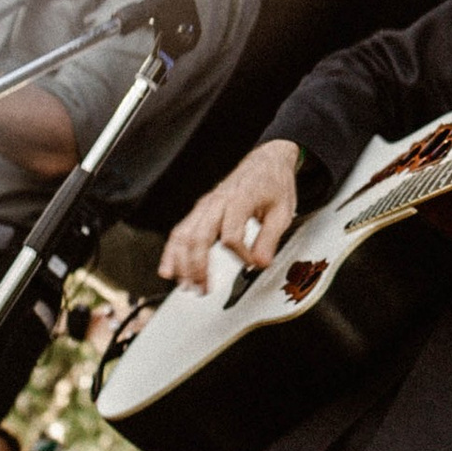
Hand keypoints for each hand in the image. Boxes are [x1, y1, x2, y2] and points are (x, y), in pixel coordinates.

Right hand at [161, 143, 300, 291]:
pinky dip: (172, 251)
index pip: (231, 235)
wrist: (267, 161)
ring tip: (186, 285)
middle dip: (198, 267)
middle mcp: (217, 202)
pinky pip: (180, 231)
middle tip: (203, 289)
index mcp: (240, 200)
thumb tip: (260, 264)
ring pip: (184, 235)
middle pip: (199, 237)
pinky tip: (169, 270)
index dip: (241, 255)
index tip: (252, 263)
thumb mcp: (282, 212)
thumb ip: (270, 239)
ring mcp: (206, 205)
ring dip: (181, 263)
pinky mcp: (201, 210)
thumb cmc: (274, 184)